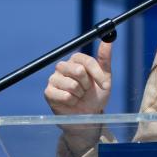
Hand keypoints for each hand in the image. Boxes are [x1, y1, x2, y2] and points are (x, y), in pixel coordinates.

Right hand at [44, 41, 112, 155]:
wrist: (88, 116)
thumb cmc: (95, 96)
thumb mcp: (105, 78)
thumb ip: (105, 59)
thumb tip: (108, 40)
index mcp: (76, 60)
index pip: (86, 60)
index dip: (97, 74)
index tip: (105, 85)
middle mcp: (62, 67)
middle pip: (78, 70)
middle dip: (87, 85)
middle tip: (87, 91)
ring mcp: (53, 79)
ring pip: (72, 85)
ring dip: (80, 95)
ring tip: (79, 97)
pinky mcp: (48, 92)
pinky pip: (65, 96)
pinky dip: (73, 102)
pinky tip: (71, 103)